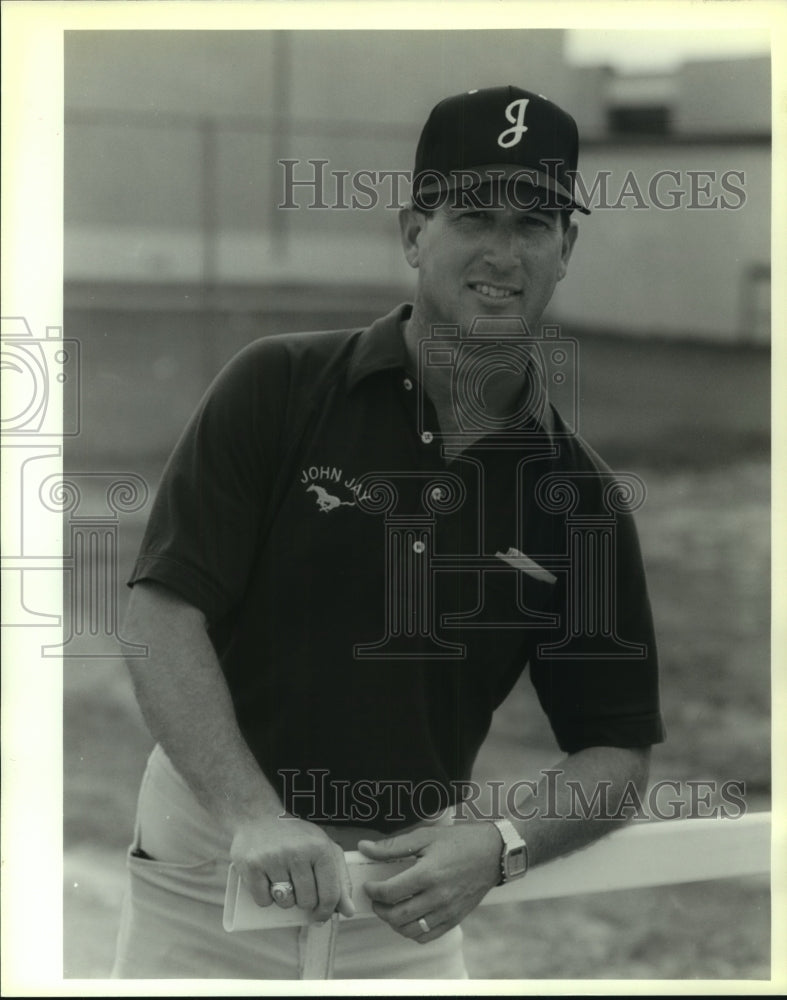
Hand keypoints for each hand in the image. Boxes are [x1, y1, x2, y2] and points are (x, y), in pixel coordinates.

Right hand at [230, 814, 354, 920]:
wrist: (258, 816)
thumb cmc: (296, 837)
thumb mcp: (324, 849)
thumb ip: (340, 880)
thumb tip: (349, 912)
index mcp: (320, 847)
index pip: (330, 894)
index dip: (327, 911)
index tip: (320, 916)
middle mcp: (298, 851)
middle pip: (307, 901)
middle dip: (303, 901)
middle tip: (298, 885)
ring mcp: (274, 858)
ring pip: (285, 903)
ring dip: (284, 899)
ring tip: (282, 879)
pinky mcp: (252, 865)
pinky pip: (263, 901)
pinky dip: (266, 897)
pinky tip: (267, 880)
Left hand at [359, 822, 500, 942]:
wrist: (493, 853)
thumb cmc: (459, 841)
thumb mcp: (425, 836)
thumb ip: (393, 846)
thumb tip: (365, 848)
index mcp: (428, 874)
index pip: (390, 892)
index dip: (373, 891)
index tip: (369, 886)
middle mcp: (437, 897)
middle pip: (397, 916)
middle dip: (380, 909)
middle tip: (376, 899)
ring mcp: (447, 911)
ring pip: (410, 930)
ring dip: (393, 923)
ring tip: (390, 909)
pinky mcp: (455, 919)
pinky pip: (427, 936)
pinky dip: (413, 932)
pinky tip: (409, 918)